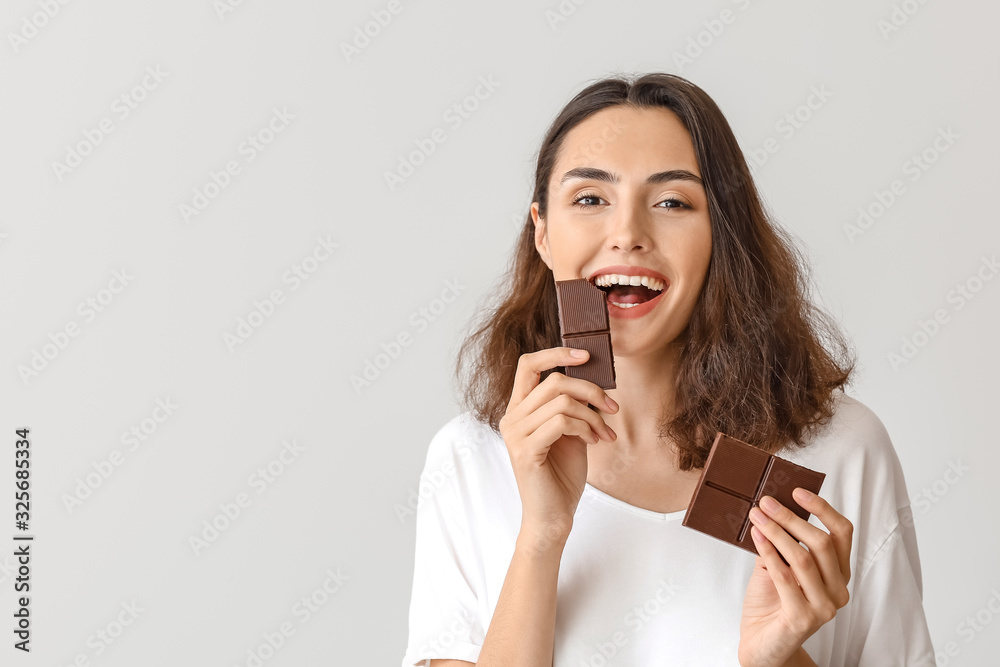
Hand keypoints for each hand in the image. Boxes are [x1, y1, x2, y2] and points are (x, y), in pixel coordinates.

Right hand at [498, 347, 617, 550]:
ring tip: (605, 433)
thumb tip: (594, 381)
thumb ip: (573, 406)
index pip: (528, 365)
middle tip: (612, 409)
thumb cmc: (561, 476)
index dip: (556, 352)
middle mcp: (511, 418)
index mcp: (519, 409)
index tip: (587, 355)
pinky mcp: (525, 450)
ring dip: (593, 416)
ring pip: (561, 401)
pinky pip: (561, 422)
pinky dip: (585, 428)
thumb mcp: (571, 432)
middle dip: (591, 390)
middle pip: (554, 380)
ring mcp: (515, 434)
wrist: (553, 516)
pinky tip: (593, 442)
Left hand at [737, 488, 852, 666]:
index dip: (823, 509)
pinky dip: (769, 552)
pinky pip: (785, 577)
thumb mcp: (779, 566)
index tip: (797, 491)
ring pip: (803, 558)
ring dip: (776, 532)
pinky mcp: (803, 618)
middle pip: (821, 543)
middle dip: (791, 518)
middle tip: (766, 503)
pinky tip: (756, 537)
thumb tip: (771, 508)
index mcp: (838, 575)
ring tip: (756, 516)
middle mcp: (838, 591)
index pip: (842, 534)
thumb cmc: (771, 603)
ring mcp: (824, 607)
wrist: (762, 645)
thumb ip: (782, 543)